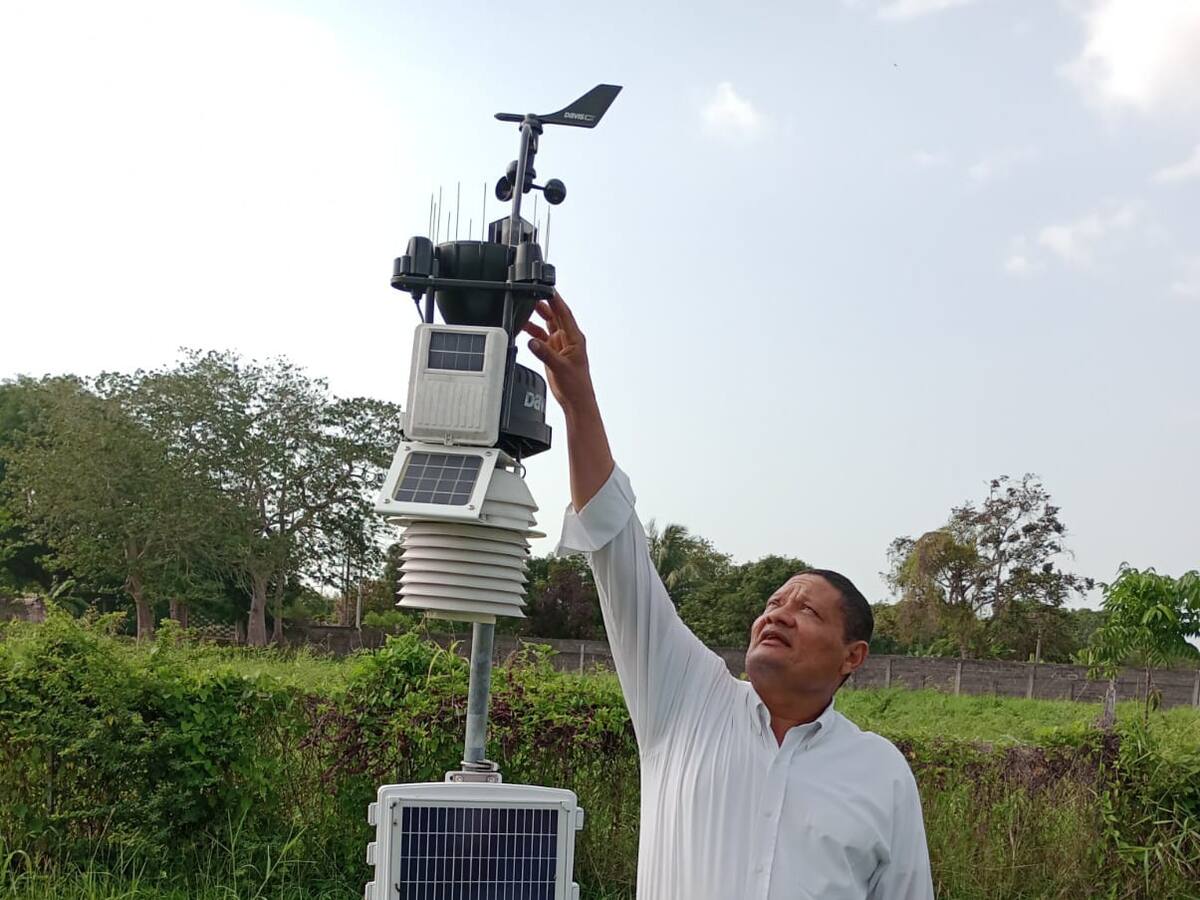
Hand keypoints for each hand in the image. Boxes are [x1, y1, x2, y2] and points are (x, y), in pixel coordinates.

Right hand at [523, 291, 595, 414]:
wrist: (576, 401)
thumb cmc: (577, 385)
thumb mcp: (560, 368)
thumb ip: (545, 354)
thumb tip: (533, 342)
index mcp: (575, 339)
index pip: (565, 314)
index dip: (556, 301)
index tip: (548, 289)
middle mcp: (568, 339)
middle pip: (555, 316)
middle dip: (544, 305)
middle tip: (531, 295)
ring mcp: (560, 346)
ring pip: (547, 326)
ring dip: (537, 318)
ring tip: (524, 310)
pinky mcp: (553, 354)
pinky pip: (541, 339)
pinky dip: (533, 334)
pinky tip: (524, 330)